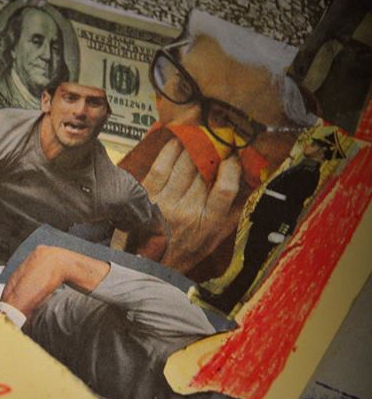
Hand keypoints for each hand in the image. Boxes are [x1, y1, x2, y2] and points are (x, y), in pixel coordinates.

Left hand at [142, 138, 242, 272]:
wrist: (147, 262)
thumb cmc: (184, 250)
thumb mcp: (214, 239)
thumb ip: (233, 214)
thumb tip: (251, 187)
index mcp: (208, 223)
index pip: (225, 190)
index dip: (232, 169)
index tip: (234, 158)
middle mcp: (187, 211)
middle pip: (203, 172)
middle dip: (213, 151)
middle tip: (218, 137)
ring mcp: (165, 202)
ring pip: (184, 165)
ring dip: (193, 147)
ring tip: (200, 136)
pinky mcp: (147, 195)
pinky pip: (161, 166)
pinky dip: (171, 151)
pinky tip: (178, 142)